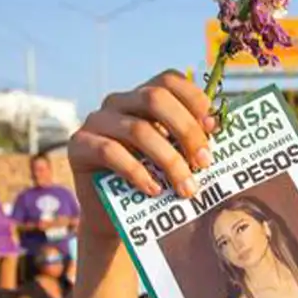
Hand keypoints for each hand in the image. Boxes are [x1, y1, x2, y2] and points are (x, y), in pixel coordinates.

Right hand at [68, 70, 214, 240]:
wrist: (113, 217)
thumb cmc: (151, 183)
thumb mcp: (174, 158)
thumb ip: (190, 141)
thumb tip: (218, 130)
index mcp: (142, 97)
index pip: (169, 80)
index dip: (193, 98)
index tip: (213, 128)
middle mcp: (118, 102)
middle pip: (154, 99)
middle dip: (185, 130)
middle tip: (204, 163)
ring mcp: (96, 121)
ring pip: (138, 130)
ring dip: (169, 160)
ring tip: (186, 188)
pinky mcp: (79, 145)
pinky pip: (111, 152)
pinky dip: (137, 172)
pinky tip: (154, 190)